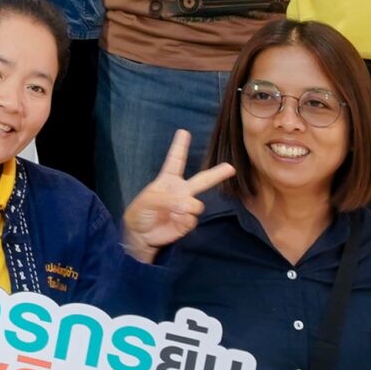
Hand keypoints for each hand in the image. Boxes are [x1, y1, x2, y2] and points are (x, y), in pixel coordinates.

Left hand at [119, 129, 235, 261]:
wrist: (140, 237)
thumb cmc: (140, 214)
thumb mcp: (147, 201)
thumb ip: (167, 200)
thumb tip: (188, 205)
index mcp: (167, 181)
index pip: (175, 161)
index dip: (179, 146)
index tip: (183, 132)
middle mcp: (180, 191)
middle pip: (202, 180)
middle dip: (217, 174)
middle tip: (230, 168)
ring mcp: (186, 206)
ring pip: (196, 204)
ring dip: (186, 207)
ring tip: (174, 211)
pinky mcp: (187, 221)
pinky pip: (192, 218)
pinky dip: (183, 220)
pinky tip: (174, 221)